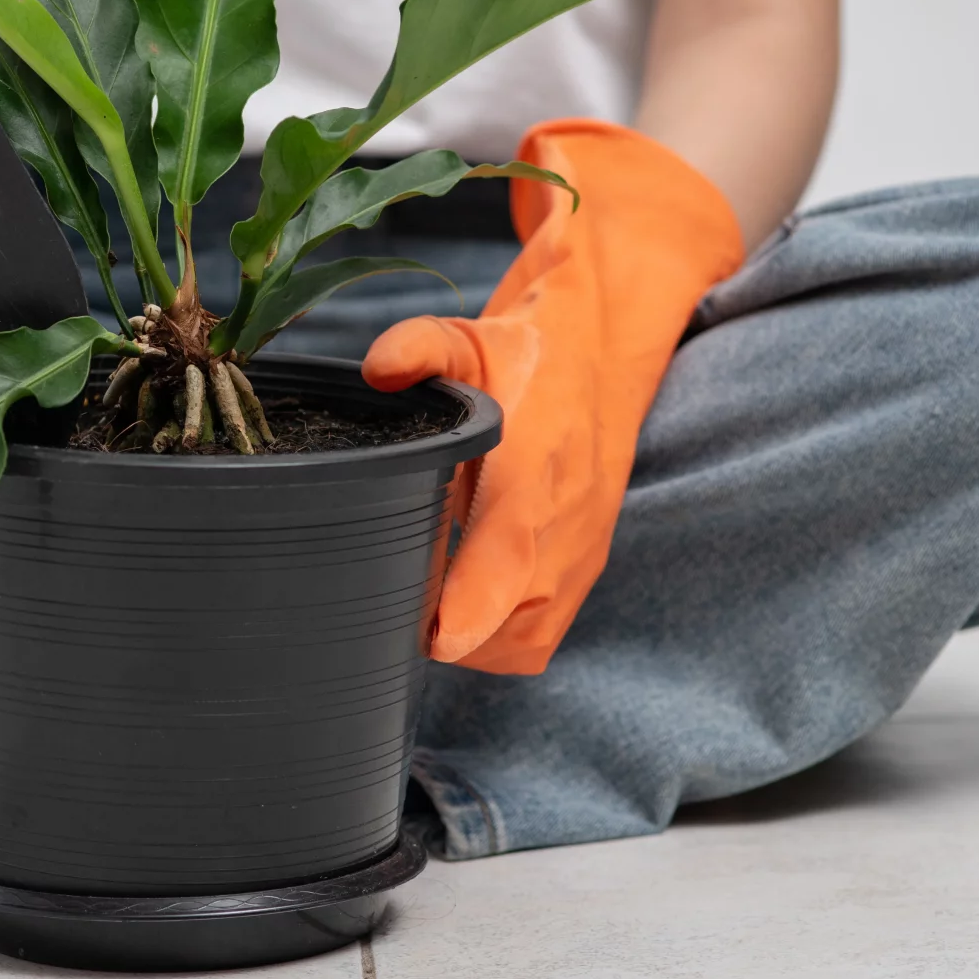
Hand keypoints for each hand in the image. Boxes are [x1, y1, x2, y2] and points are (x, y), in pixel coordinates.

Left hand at [363, 121, 743, 672]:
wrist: (601, 355)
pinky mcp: (583, 567)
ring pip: (527, 638)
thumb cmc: (523, 355)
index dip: (475, 601)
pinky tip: (458, 608)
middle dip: (451, 631)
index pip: (513, 548)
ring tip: (422, 608)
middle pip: (516, 615)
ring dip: (473, 642)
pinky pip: (541, 636)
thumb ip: (418, 347)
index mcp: (534, 462)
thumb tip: (377, 370)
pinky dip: (497, 642)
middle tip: (393, 605)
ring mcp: (580, 550)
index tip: (436, 637)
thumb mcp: (466, 335)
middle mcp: (564, 517)